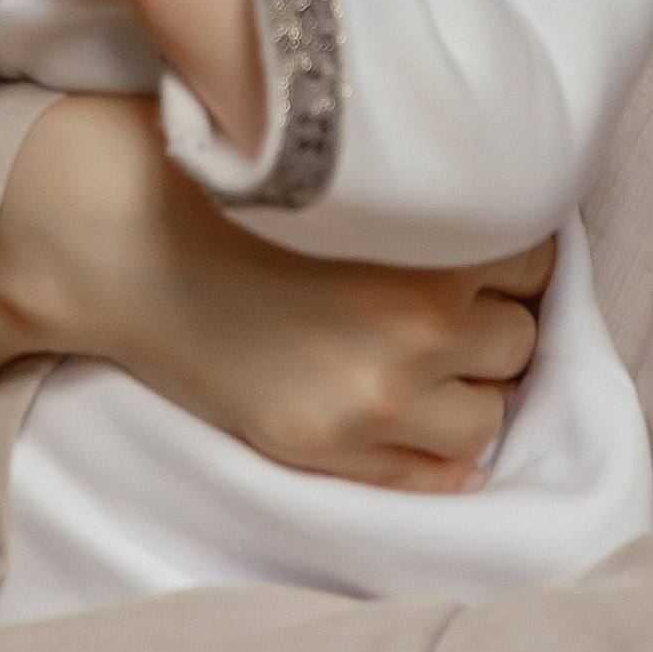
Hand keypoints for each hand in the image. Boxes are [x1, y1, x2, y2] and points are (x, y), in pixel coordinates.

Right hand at [0, 95, 554, 491]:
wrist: (117, 238)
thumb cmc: (226, 182)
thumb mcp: (344, 176)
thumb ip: (432, 205)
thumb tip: (514, 226)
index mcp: (434, 238)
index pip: (535, 259)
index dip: (502, 253)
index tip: (468, 248)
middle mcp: (421, 324)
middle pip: (519, 337)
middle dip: (488, 319)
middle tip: (441, 299)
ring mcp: (377, 396)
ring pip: (488, 410)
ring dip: (467, 385)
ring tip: (416, 354)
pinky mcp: (328, 447)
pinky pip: (437, 475)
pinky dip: (438, 450)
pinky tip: (407, 412)